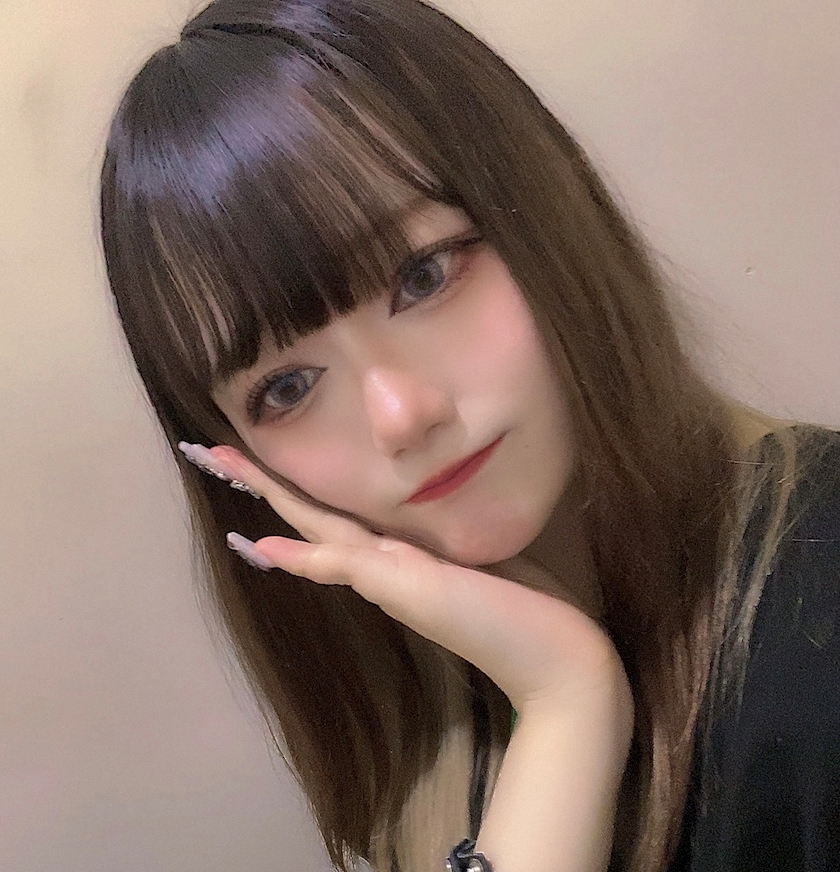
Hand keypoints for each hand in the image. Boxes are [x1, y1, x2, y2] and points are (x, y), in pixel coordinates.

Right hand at [179, 442, 627, 713]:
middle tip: (210, 452)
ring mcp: (390, 578)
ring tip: (220, 467)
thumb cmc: (528, 609)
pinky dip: (302, 553)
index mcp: (401, 556)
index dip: (295, 497)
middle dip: (262, 484)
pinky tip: (260, 542)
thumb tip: (430, 528)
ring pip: (317, 531)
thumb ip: (445, 544)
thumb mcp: (480, 558)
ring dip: (268, 500)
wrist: (556, 660)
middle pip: (311, 518)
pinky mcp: (405, 587)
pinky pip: (343, 561)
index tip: (259, 475)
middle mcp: (385, 566)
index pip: (337, 519)